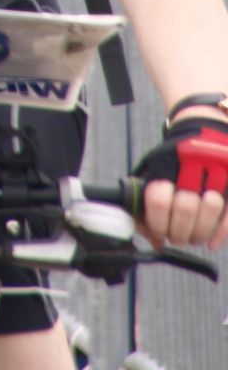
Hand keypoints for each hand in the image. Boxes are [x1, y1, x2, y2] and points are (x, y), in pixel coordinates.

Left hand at [132, 119, 227, 250]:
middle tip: (178, 239)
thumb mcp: (156, 170)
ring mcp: (217, 170)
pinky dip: (220, 234)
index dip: (158, 223)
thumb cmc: (176, 157)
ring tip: (193, 238)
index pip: (159, 198)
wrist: (203, 126)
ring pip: (209, 209)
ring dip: (199, 233)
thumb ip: (150, 203)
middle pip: (185, 208)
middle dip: (180, 232)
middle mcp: (192, 164)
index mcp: (167, 161)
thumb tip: (153, 239)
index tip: (159, 233)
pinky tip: (211, 243)